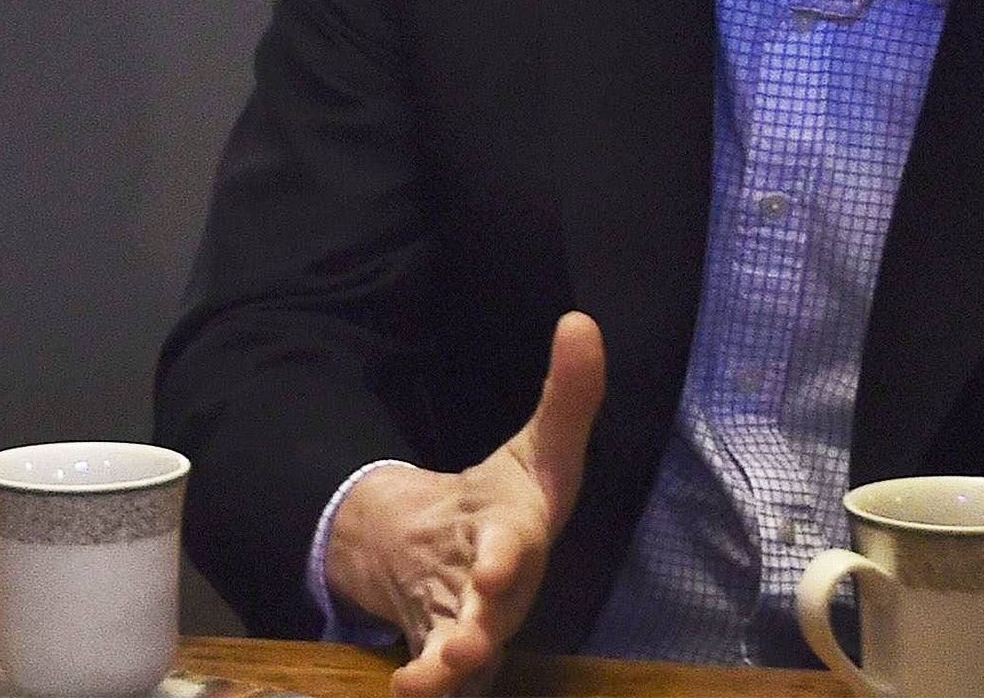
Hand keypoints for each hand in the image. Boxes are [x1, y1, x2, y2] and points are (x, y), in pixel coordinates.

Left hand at [325, 312, 606, 696]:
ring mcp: (476, 626)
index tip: (494, 564)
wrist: (462, 551)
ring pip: (470, 656)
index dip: (509, 555)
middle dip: (484, 627)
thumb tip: (581, 322)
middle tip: (466, 645)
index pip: (522, 540)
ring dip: (453, 668)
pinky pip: (436, 678)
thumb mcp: (536, 446)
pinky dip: (423, 688)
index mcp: (523, 529)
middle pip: (498, 612)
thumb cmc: (508, 500)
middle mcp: (505, 588)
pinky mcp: (441, 651)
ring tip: (429, 678)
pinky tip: (402, 690)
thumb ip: (565, 394)